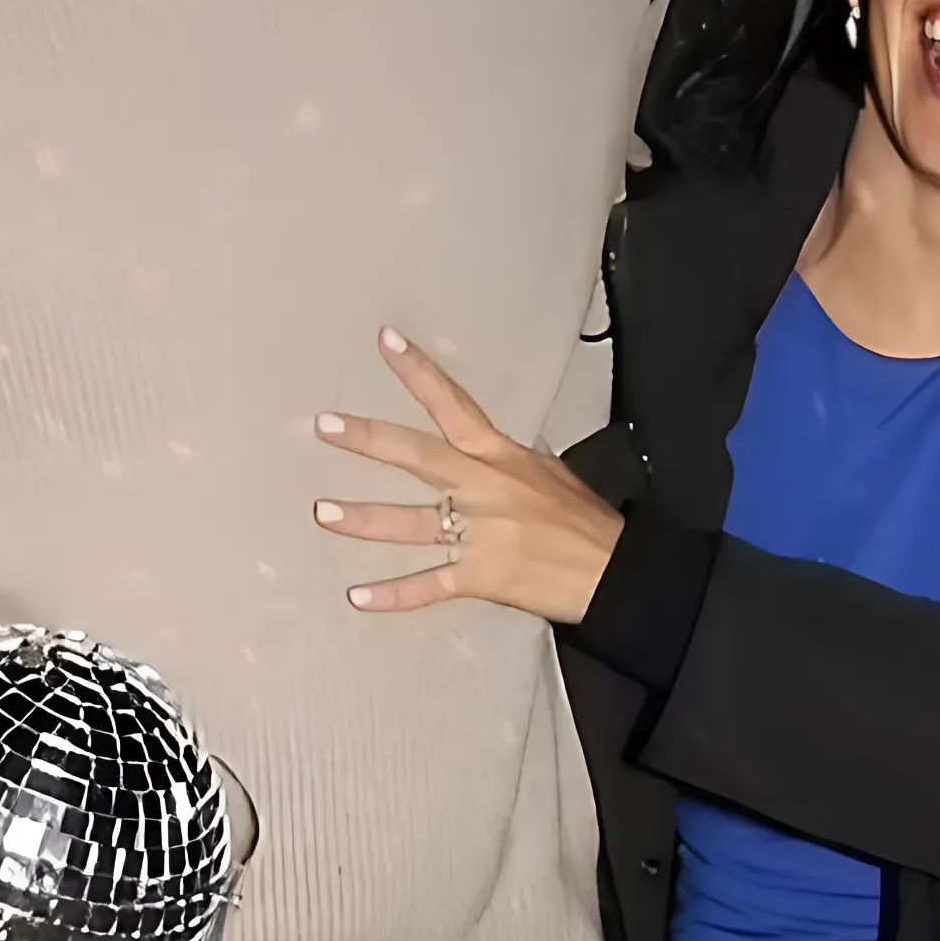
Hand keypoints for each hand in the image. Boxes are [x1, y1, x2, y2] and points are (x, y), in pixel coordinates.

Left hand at [316, 330, 625, 623]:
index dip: (420, 373)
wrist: (616, 572)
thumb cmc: (588, 523)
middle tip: (327, 426)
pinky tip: (359, 598)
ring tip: (323, 513)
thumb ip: (509, 460)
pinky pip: (430, 585)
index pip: (454, 406)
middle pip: (418, 457)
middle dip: (369, 440)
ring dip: (364, 519)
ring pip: (411, 523)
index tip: (387, 343)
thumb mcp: (552, 473)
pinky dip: (394, 595)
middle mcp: (485, 490)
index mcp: (502, 459)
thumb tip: (485, 442)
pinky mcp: (481, 577)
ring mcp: (480, 535)